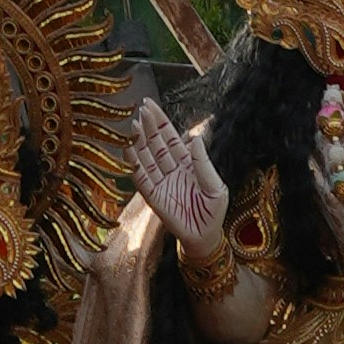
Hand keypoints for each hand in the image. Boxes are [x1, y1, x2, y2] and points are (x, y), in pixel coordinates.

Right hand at [133, 106, 226, 255]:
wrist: (205, 238)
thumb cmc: (213, 212)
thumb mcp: (216, 187)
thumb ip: (204, 164)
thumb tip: (195, 137)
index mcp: (186, 163)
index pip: (170, 137)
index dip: (160, 121)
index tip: (148, 105)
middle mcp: (170, 169)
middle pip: (155, 143)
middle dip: (148, 127)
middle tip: (139, 110)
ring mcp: (160, 182)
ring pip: (146, 157)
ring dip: (138, 141)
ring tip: (132, 125)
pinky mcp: (153, 196)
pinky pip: (140, 177)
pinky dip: (133, 163)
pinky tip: (128, 149)